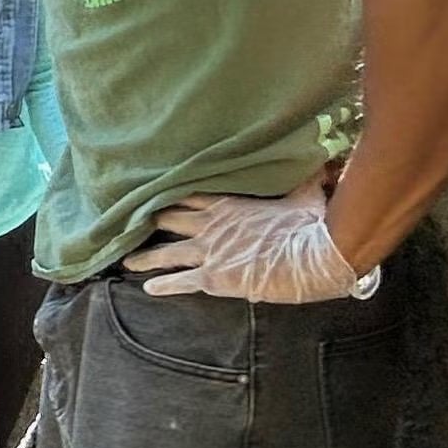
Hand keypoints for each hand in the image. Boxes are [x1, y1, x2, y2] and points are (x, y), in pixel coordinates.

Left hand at [127, 184, 379, 304]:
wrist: (314, 256)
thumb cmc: (311, 226)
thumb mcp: (306, 195)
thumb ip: (303, 179)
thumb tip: (321, 159)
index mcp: (230, 204)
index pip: (191, 193)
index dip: (170, 193)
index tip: (150, 190)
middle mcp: (211, 225)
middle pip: (170, 218)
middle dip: (151, 221)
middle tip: (131, 222)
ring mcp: (209, 251)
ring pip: (166, 252)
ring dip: (145, 257)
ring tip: (125, 261)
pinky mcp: (213, 278)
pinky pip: (180, 282)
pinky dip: (162, 285)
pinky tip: (148, 289)